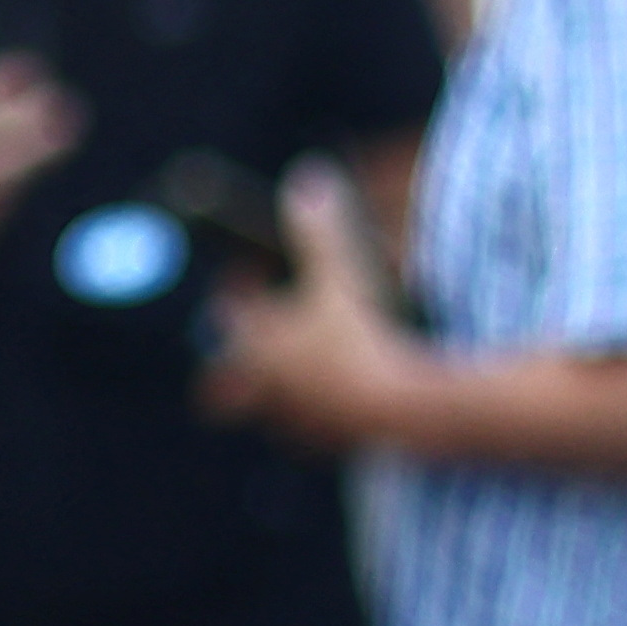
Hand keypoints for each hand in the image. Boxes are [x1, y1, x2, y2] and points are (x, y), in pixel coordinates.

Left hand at [196, 159, 419, 452]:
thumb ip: (320, 229)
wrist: (405, 413)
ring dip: (276, 387)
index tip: (256, 270)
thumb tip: (306, 178)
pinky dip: (314, 415)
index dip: (241, 285)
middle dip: (231, 360)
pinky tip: (341, 402)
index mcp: (251, 346)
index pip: (227, 310)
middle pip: (221, 381)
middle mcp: (260, 390)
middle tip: (258, 338)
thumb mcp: (342, 274)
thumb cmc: (363, 337)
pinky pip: (305, 431)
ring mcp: (290, 424)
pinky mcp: (324, 447)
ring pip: (266, 407)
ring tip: (305, 368)